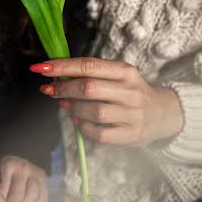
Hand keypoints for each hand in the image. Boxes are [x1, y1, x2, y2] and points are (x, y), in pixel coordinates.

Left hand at [31, 57, 183, 144]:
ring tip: (65, 105)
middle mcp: (130, 91)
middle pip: (89, 88)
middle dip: (63, 89)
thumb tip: (56, 75)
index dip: (62, 66)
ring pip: (93, 112)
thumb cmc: (130, 90)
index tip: (40, 68)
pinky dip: (83, 127)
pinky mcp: (130, 135)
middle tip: (48, 89)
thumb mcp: (117, 75)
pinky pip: (99, 134)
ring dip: (72, 108)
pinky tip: (78, 121)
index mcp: (125, 71)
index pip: (89, 66)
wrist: (162, 113)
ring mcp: (131, 115)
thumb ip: (91, 74)